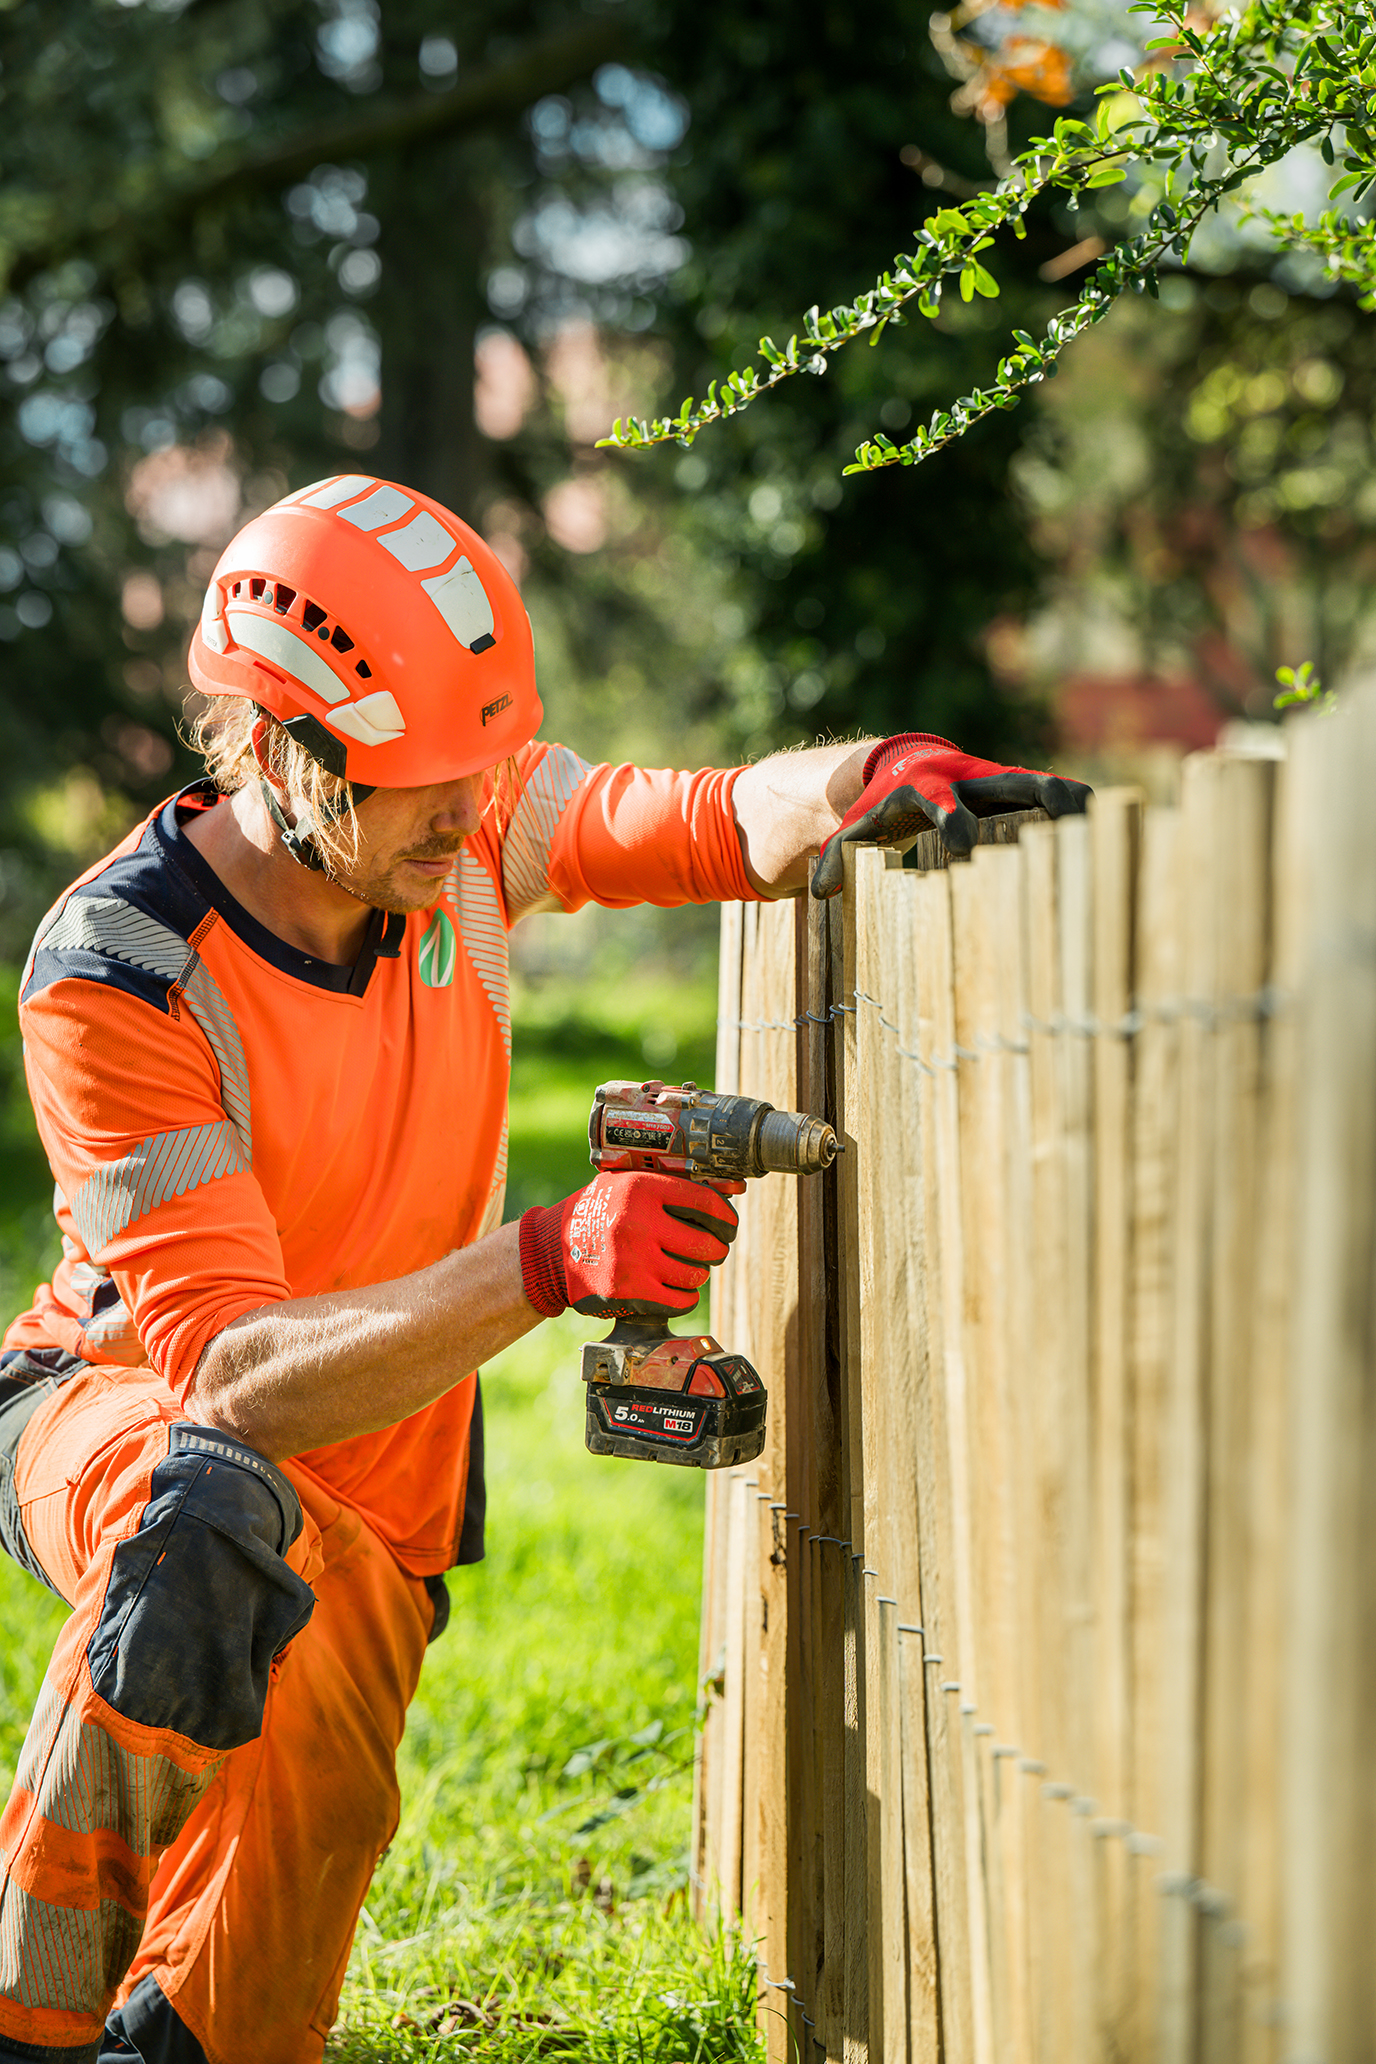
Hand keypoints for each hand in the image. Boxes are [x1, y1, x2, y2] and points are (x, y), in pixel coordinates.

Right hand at [519, 1170, 741, 1319]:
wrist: (553, 1251)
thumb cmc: (599, 1213)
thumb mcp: (626, 1185)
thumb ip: (670, 1185)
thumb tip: (732, 1189)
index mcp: (640, 1190)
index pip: (704, 1202)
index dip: (725, 1216)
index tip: (729, 1224)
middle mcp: (637, 1223)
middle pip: (705, 1243)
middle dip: (714, 1249)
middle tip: (710, 1249)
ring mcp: (633, 1261)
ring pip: (695, 1275)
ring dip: (697, 1274)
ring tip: (687, 1268)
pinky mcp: (629, 1293)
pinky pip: (680, 1301)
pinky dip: (685, 1297)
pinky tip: (677, 1289)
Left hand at [811, 732, 1091, 897]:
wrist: (899, 764)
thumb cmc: (875, 806)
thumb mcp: (853, 828)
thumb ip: (836, 856)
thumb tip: (817, 891)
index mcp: (922, 787)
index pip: (939, 800)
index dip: (953, 818)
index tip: (964, 845)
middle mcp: (964, 777)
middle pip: (1004, 782)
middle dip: (1034, 797)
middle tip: (1067, 815)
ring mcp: (993, 782)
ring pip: (1034, 786)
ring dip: (1067, 800)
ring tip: (1103, 818)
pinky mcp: (1012, 792)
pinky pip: (1047, 796)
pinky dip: (1075, 806)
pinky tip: (1107, 823)